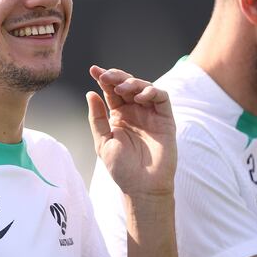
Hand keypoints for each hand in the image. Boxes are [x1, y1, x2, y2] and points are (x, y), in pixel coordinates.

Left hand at [87, 65, 176, 196]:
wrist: (142, 186)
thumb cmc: (122, 168)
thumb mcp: (103, 141)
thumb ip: (97, 118)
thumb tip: (90, 93)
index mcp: (119, 116)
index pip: (111, 92)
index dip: (103, 78)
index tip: (93, 70)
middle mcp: (135, 112)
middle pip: (127, 85)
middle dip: (117, 77)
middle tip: (107, 76)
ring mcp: (151, 114)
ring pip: (145, 87)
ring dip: (133, 83)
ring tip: (123, 89)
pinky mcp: (166, 119)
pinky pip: (162, 98)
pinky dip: (152, 92)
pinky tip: (141, 96)